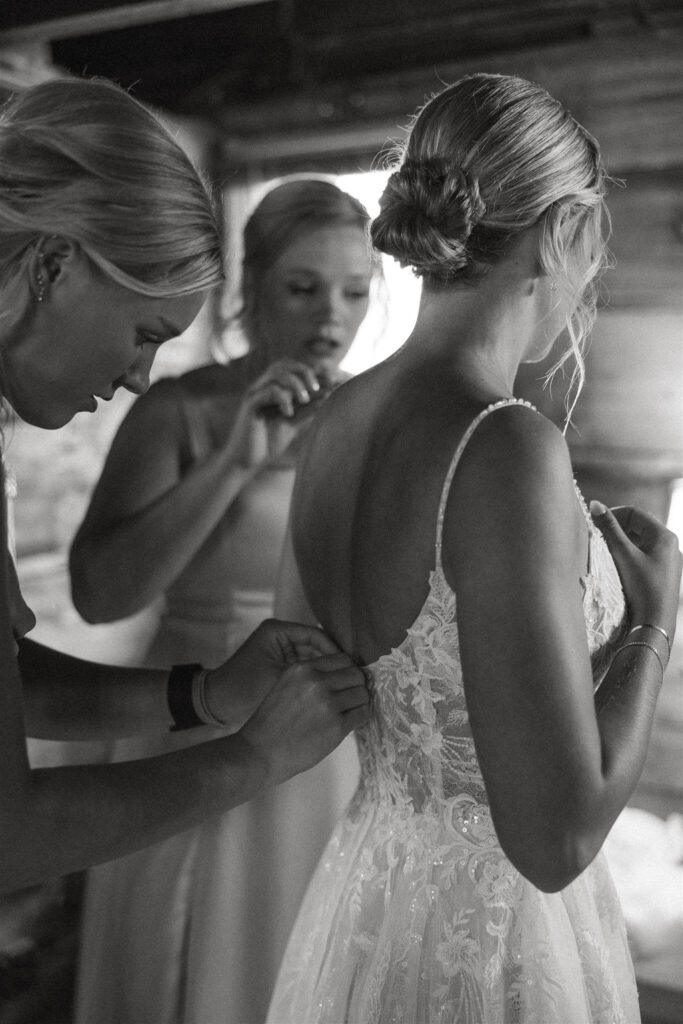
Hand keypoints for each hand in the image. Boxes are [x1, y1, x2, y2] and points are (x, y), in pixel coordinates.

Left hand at [204, 618, 346, 730]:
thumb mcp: (278, 678)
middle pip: (316, 645)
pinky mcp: (280, 664)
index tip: (351, 668)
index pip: (316, 635)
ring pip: (313, 657)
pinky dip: (316, 678)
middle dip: (334, 661)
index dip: (335, 651)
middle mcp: (280, 636)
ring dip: (326, 671)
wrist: (217, 702)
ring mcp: (280, 650)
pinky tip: (330, 691)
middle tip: (353, 678)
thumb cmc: (243, 688)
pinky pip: (304, 668)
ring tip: (344, 686)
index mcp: (277, 631)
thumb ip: (308, 673)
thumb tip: (341, 673)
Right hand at [229, 360, 330, 467]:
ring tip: (304, 399)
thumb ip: (307, 410)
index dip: (313, 372)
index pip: (294, 370)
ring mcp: (255, 394)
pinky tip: (288, 413)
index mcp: (274, 389)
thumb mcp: (293, 424)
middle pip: (284, 364)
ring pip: (276, 373)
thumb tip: (329, 396)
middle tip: (316, 388)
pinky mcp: (250, 404)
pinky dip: (282, 398)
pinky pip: (267, 391)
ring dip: (295, 383)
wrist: (246, 462)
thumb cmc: (268, 443)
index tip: (331, 381)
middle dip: (305, 372)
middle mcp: (263, 387)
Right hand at [238, 650, 368, 784]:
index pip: (342, 659)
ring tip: (347, 712)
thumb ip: (310, 677)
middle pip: (355, 674)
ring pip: (362, 694)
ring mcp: (328, 703)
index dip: (346, 671)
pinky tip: (347, 723)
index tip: (344, 683)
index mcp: (302, 669)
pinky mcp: (337, 726)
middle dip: (355, 685)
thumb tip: (342, 675)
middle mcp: (317, 682)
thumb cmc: (271, 723)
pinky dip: (358, 717)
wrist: (259, 752)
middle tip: (349, 698)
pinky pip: (362, 713)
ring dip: (358, 702)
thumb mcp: (285, 686)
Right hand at [590, 502, 681, 638]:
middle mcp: (670, 545)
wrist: (655, 624)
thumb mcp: (623, 555)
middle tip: (599, 537)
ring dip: (622, 542)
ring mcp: (668, 561)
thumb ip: (609, 529)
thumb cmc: (642, 587)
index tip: (596, 524)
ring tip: (607, 552)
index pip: (635, 512)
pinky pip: (645, 556)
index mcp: (664, 536)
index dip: (614, 514)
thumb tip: (594, 504)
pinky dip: (630, 555)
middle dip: (618, 528)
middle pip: (639, 526)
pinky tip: (619, 566)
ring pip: (641, 542)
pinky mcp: (663, 574)